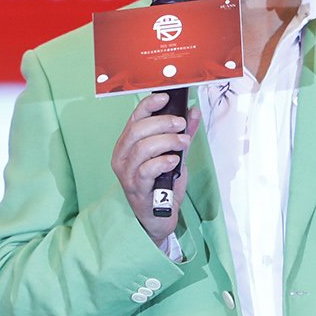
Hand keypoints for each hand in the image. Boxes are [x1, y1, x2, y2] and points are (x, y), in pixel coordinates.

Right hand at [109, 92, 201, 244]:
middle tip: (182, 125)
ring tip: (183, 142)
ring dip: (167, 141)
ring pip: (142, 148)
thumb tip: (193, 112)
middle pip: (137, 131)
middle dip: (163, 123)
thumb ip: (181, 135)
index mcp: (128, 145)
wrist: (159, 218)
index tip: (165, 97)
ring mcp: (127, 174)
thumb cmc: (162, 186)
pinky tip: (174, 161)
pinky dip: (162, 161)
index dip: (148, 105)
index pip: (134, 119)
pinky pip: (146, 170)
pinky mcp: (136, 190)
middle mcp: (122, 157)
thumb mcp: (174, 156)